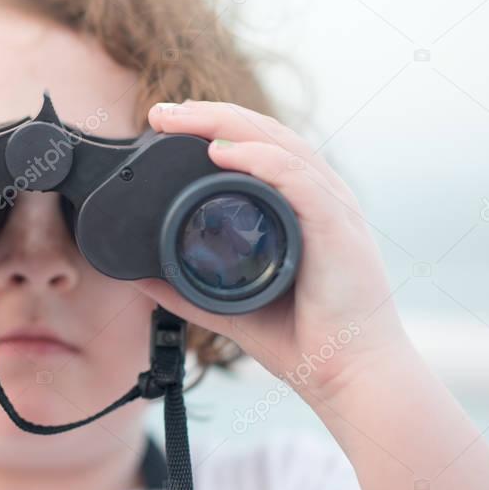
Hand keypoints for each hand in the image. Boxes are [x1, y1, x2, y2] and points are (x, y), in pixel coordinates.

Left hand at [135, 100, 410, 404]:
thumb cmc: (303, 339)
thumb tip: (140, 276)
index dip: (211, 128)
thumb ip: (186, 289)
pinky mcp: (338, 229)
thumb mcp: (229, 305)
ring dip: (225, 124)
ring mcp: (331, 208)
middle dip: (208, 115)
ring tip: (181, 117)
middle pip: (262, 134)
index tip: (163, 124)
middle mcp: (318, 197)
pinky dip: (259, 160)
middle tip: (159, 112)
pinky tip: (223, 151)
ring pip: (278, 144)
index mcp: (297, 207)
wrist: (348, 378)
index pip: (255, 147)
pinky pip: (297, 180)